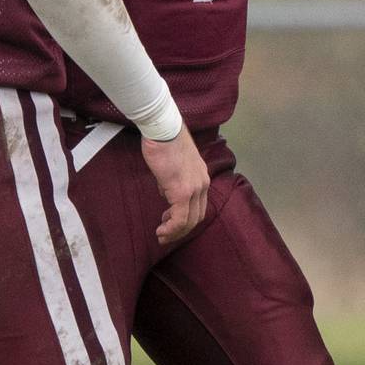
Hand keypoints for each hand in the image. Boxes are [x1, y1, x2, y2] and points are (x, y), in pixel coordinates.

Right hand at [140, 125, 209, 244]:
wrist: (163, 129)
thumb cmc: (164, 141)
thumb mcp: (171, 165)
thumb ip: (171, 181)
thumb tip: (165, 192)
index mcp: (202, 177)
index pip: (199, 205)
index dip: (186, 218)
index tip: (170, 222)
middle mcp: (203, 184)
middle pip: (197, 216)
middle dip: (181, 230)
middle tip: (166, 234)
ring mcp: (194, 189)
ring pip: (189, 220)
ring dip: (176, 232)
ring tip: (162, 235)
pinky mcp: (182, 192)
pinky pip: (180, 218)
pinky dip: (172, 228)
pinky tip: (162, 230)